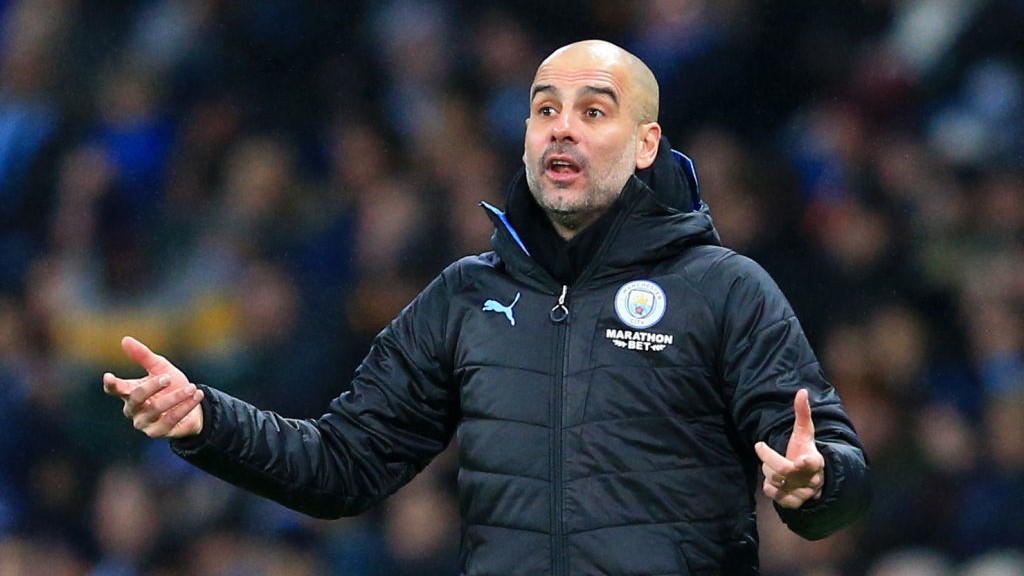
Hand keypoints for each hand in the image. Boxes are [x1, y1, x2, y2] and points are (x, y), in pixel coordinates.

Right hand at [103, 336, 203, 437]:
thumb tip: (125, 339)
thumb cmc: (171, 385)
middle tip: (168, 377)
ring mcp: (143, 423)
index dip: (111, 384)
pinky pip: (170, 420)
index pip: (115, 389)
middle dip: (152, 386)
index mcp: (129, 392)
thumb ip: (143, 356)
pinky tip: (196, 395)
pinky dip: (185, 407)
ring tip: (192, 387)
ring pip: (156, 409)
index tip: (109, 377)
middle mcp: (133, 409)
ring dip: (176, 397)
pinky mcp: (157, 433)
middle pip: (136, 397)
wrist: (191, 405)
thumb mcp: (160, 367)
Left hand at [755, 388, 824, 508]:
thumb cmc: (805, 451)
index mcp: (815, 460)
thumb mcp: (805, 433)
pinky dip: (769, 487)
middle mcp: (811, 479)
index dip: (807, 463)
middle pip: (783, 470)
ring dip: (768, 472)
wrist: (812, 479)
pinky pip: (773, 495)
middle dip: (767, 458)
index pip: (813, 463)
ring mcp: (803, 493)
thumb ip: (803, 413)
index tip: (800, 460)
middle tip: (760, 447)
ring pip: (775, 482)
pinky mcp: (794, 503)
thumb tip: (802, 391)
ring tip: (772, 467)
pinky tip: (773, 481)